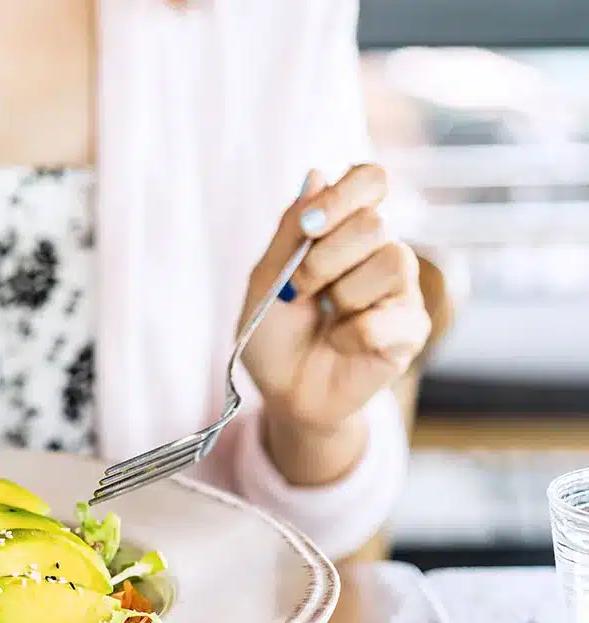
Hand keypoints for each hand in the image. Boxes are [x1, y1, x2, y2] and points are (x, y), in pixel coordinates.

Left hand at [240, 165, 430, 483]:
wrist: (283, 391)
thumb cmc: (274, 334)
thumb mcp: (267, 278)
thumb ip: (291, 230)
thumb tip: (317, 174)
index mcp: (345, 230)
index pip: (370, 180)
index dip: (343, 194)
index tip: (308, 226)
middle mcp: (380, 251)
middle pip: (376, 223)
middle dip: (324, 258)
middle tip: (302, 289)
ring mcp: (401, 290)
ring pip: (394, 261)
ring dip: (343, 293)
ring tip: (327, 316)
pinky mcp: (412, 330)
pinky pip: (389, 317)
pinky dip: (352, 333)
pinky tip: (341, 343)